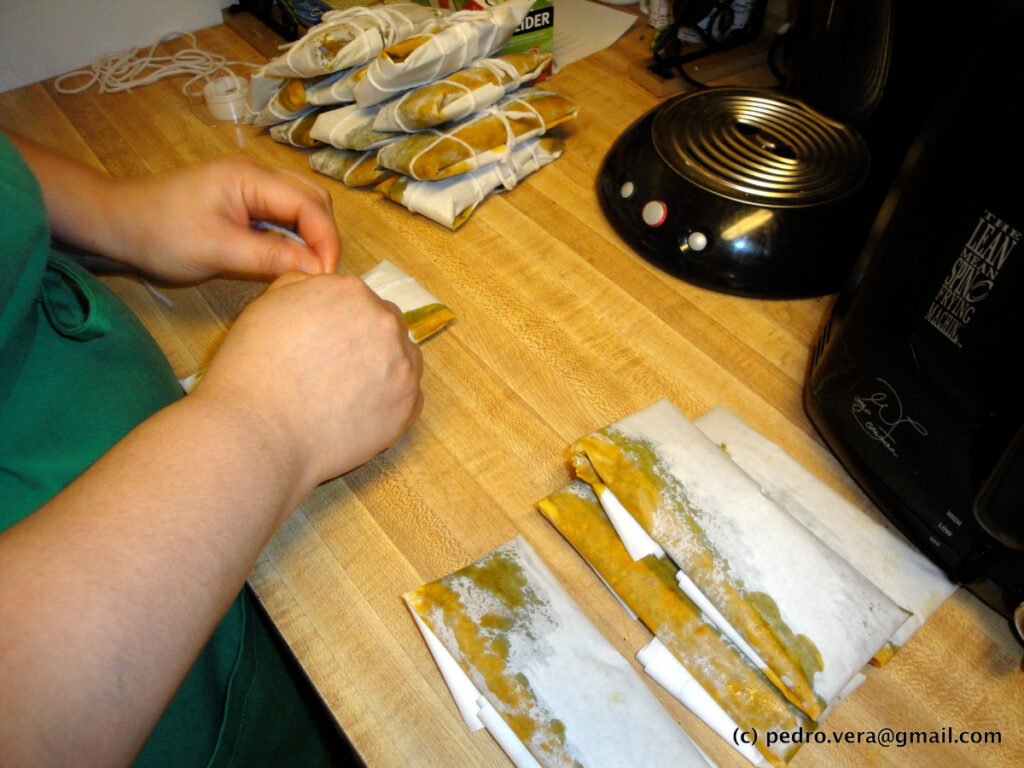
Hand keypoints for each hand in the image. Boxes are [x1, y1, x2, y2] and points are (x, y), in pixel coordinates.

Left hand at [113, 156, 341, 281]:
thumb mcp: (217, 251)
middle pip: (313, 199)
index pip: (308, 204)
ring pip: (302, 206)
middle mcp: (257, 174)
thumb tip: (316, 270)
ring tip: (309, 270)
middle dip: (325, 236)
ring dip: (312, 237)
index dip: (325, 239)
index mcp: (250, 177)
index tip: (326, 276)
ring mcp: (252, 185)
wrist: (119, 223)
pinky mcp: (245, 200)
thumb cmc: (161, 234)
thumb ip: (270, 258)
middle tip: (321, 275)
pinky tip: (290, 260)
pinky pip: (284, 215)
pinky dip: (295, 237)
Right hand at [191, 272, 423, 491]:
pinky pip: (408, 398)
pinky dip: (389, 404)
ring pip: (404, 361)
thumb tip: (315, 284)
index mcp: (351, 292)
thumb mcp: (265, 305)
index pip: (360, 300)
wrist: (260, 430)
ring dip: (384, 371)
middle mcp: (384, 322)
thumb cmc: (253, 369)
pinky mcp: (407, 406)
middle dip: (367, 344)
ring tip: (348, 393)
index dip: (343, 323)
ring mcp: (402, 365)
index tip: (327, 344)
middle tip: (336, 370)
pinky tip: (359, 413)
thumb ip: (299, 286)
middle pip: (386, 327)